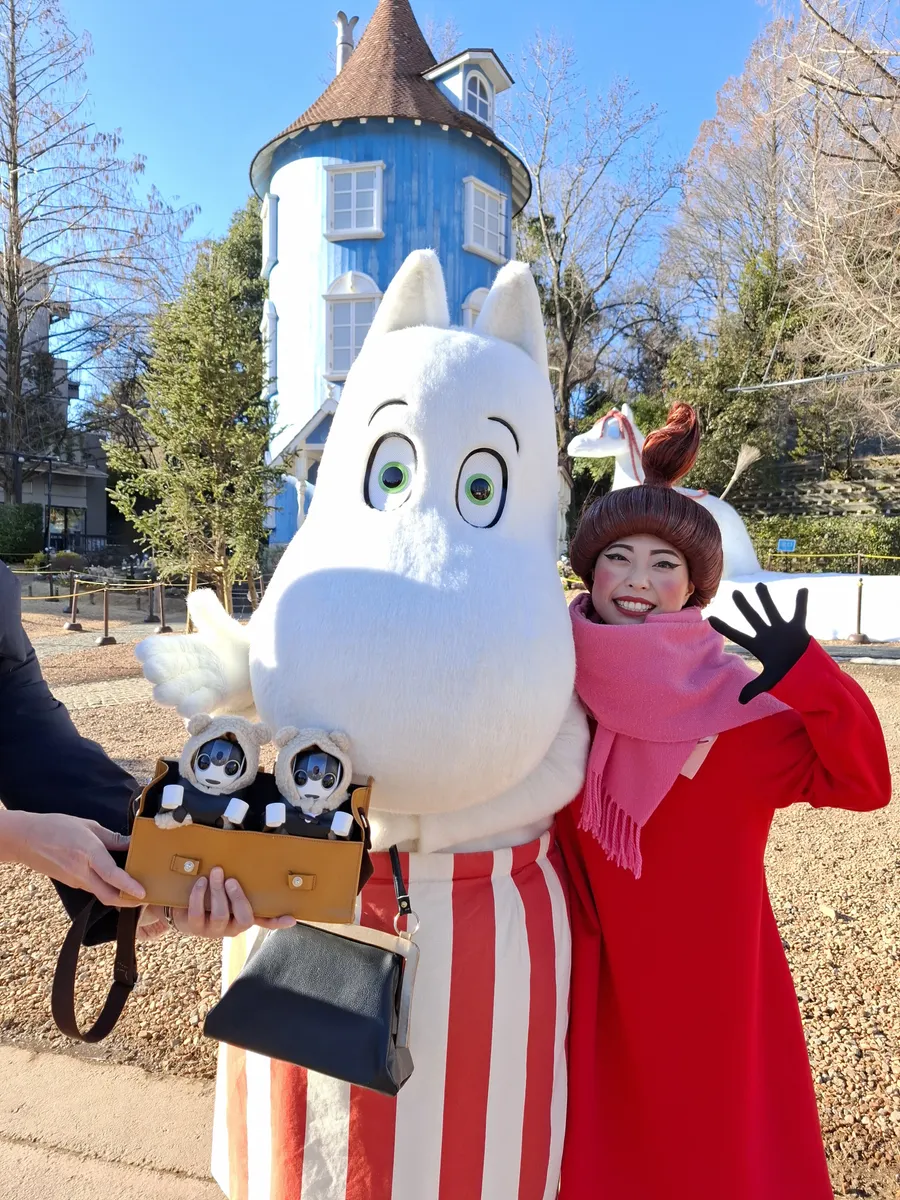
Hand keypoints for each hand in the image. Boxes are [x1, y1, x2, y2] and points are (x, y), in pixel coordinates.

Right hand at [0, 810, 145, 905]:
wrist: (26, 839)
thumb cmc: (57, 827)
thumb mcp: (89, 826)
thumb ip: (112, 838)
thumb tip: (132, 843)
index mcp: (89, 854)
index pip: (112, 875)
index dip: (129, 886)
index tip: (143, 893)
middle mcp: (82, 872)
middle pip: (108, 895)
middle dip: (128, 901)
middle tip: (144, 898)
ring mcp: (75, 880)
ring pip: (101, 894)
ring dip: (118, 895)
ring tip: (135, 889)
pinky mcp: (71, 883)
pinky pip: (93, 888)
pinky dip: (105, 888)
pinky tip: (114, 880)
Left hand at [143, 867, 294, 939]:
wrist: (181, 907)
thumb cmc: (208, 895)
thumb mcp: (226, 892)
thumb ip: (240, 884)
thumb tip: (257, 863)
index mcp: (243, 918)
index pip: (264, 922)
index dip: (277, 921)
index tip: (291, 918)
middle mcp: (232, 928)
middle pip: (244, 918)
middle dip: (238, 897)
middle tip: (231, 879)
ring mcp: (214, 930)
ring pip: (221, 914)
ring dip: (217, 892)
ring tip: (216, 873)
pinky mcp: (195, 928)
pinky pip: (198, 913)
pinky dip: (199, 895)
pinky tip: (200, 882)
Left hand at [709, 583, 809, 703]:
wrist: (807, 676)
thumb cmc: (787, 678)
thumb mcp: (769, 682)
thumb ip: (754, 688)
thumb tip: (740, 701)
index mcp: (758, 646)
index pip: (737, 635)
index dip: (724, 627)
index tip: (710, 618)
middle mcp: (767, 635)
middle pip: (753, 618)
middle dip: (744, 606)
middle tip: (735, 593)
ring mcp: (782, 630)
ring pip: (771, 610)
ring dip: (766, 598)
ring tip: (759, 584)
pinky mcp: (797, 629)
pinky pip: (799, 613)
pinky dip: (801, 602)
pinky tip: (802, 589)